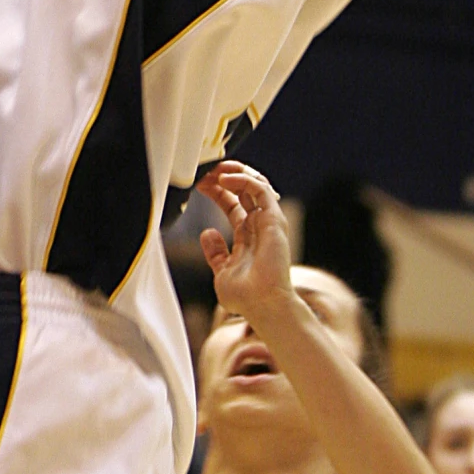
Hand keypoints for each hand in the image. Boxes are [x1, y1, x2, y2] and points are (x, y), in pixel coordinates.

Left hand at [196, 162, 295, 322]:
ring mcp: (268, 222)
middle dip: (225, 176)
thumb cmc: (245, 297)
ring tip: (216, 168)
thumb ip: (215, 253)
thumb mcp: (222, 271)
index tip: (199, 184)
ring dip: (235, 172)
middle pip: (244, 190)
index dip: (217, 191)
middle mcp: (259, 226)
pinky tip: (225, 179)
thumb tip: (207, 233)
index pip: (234, 204)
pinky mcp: (274, 219)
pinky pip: (261, 190)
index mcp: (248, 236)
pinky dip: (244, 180)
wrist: (262, 305)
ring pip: (256, 184)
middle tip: (206, 170)